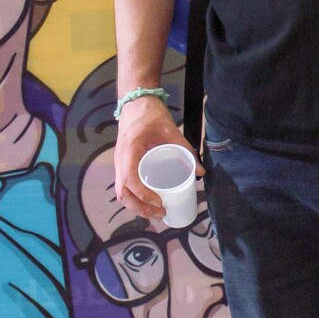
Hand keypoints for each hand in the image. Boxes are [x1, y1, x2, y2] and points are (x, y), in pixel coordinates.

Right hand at [115, 97, 199, 221]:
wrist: (136, 103)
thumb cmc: (151, 116)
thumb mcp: (171, 131)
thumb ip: (185, 150)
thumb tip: (200, 172)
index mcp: (130, 149)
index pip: (130, 178)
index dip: (143, 195)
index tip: (159, 203)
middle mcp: (120, 159)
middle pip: (123, 192)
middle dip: (141, 208)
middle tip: (161, 214)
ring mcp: (118, 163)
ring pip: (121, 192)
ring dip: (136, 207)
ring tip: (156, 214)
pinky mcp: (121, 165)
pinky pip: (122, 187)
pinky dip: (133, 199)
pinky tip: (146, 206)